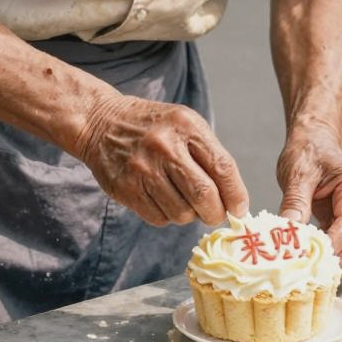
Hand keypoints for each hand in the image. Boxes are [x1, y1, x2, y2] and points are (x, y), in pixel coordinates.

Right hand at [77, 91, 248, 228]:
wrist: (102, 123)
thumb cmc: (155, 127)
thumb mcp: (185, 125)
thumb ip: (210, 156)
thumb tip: (234, 200)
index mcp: (186, 127)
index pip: (222, 167)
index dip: (236, 195)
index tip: (240, 210)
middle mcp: (164, 147)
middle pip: (204, 195)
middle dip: (215, 213)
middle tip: (215, 214)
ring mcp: (142, 169)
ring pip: (181, 213)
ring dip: (190, 215)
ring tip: (184, 201)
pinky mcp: (126, 189)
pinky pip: (159, 218)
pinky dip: (167, 216)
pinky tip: (163, 200)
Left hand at [276, 122, 341, 275]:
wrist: (313, 142)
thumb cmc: (308, 152)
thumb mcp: (297, 173)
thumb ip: (295, 203)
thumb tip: (289, 232)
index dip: (334, 245)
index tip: (311, 259)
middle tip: (316, 274)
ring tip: (316, 273)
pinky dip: (337, 259)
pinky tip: (317, 265)